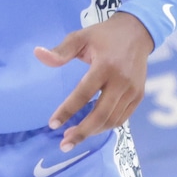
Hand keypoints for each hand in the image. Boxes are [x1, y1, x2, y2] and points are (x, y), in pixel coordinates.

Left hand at [36, 12, 153, 149]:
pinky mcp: (139, 96)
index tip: (52, 124)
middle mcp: (121, 81)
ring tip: (73, 137)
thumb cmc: (104, 35)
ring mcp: (133, 90)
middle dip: (81, 132)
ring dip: (92, 132)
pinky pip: (122, 118)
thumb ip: (61, 51)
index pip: (83, 94)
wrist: (138, 32)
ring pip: (111, 120)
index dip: (67, 111)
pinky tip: (92, 128)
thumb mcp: (81, 37)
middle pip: (101, 115)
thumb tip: (38, 54)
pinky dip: (105, 126)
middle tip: (64, 144)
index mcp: (105, 66)